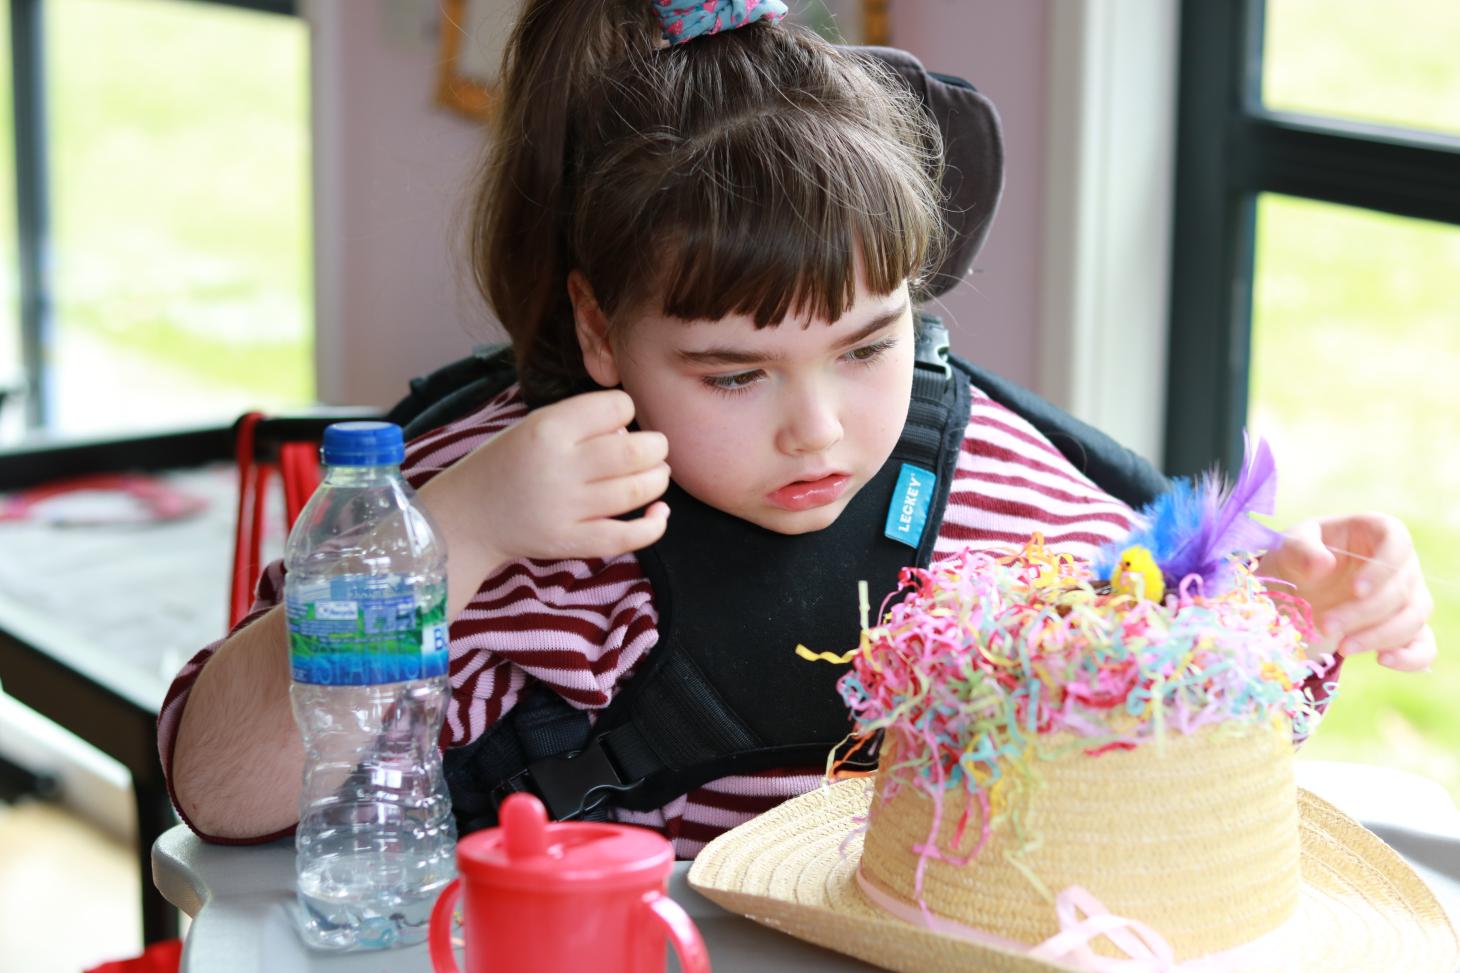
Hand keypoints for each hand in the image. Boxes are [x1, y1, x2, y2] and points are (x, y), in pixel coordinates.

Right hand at [427, 389, 670, 567]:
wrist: (467, 516)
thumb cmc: (508, 463)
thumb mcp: (535, 425)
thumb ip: (583, 421)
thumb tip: (634, 433)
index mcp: (549, 427)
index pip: (618, 407)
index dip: (626, 411)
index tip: (617, 424)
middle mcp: (560, 465)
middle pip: (636, 450)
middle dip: (656, 447)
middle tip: (653, 450)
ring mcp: (566, 507)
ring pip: (638, 490)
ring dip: (658, 479)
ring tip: (655, 475)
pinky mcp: (571, 541)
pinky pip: (628, 537)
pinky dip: (654, 526)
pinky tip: (659, 513)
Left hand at [1258, 514, 1434, 671]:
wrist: (1296, 589)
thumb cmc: (1298, 559)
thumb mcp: (1289, 548)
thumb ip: (1300, 550)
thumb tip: (1323, 564)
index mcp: (1376, 532)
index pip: (1397, 543)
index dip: (1382, 568)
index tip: (1356, 590)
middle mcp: (1402, 563)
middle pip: (1401, 588)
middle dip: (1364, 612)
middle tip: (1324, 626)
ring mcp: (1408, 597)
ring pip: (1413, 618)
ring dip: (1379, 636)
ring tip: (1342, 648)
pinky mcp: (1406, 628)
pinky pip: (1424, 646)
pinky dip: (1412, 657)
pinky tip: (1382, 661)